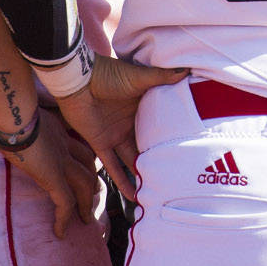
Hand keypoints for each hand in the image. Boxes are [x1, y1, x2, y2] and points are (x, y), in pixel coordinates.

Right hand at [2, 108, 99, 238]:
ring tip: (85, 221)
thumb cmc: (0, 104)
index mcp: (54, 129)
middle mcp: (62, 145)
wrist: (9, 108)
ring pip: (84, 185)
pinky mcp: (53, 175)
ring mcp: (61, 160)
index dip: (83, 161)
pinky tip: (60, 232)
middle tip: (94, 197)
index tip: (84, 171)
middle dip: (92, 182)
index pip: (76, 147)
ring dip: (86, 205)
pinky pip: (65, 202)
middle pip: (88, 165)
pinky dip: (64, 219)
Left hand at [57, 56, 188, 204]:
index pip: (160, 127)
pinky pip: (112, 166)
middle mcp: (131, 124)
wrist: (78, 79)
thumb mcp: (140, 77)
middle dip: (159, 161)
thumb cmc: (109, 74)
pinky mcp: (101, 143)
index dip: (172, 139)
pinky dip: (121, 181)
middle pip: (147, 147)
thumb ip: (162, 77)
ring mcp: (116, 135)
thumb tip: (186, 70)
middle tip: (177, 179)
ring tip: (158, 193)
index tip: (188, 152)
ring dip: (142, 175)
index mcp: (143, 108)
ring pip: (132, 160)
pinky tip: (133, 196)